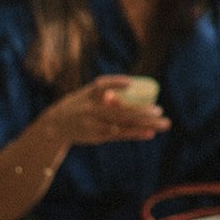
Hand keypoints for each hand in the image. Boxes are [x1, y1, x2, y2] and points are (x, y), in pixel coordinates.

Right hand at [37, 75, 171, 146]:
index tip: (129, 83)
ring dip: (145, 124)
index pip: (101, 86)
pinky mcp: (97, 137)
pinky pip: (120, 135)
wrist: (55, 125)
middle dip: (142, 112)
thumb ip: (104, 93)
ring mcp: (94, 125)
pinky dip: (135, 134)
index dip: (115, 84)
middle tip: (160, 110)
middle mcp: (91, 110)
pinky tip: (150, 133)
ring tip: (164, 123)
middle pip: (120, 111)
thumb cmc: (77, 105)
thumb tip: (130, 87)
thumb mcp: (86, 95)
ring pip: (123, 125)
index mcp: (88, 95)